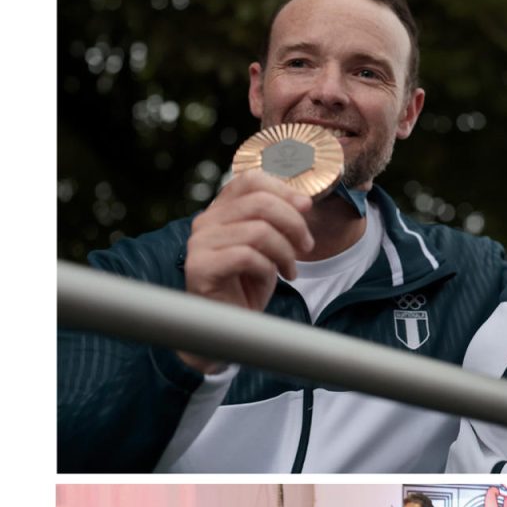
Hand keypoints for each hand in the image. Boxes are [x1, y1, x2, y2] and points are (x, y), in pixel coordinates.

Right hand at [179, 170, 314, 370]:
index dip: (284, 190)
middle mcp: (205, 222)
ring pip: (258, 230)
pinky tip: (275, 279)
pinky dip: (269, 268)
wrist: (230, 326)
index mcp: (220, 210)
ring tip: (291, 269)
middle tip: (306, 246)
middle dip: (293, 223)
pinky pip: (246, 256)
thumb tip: (304, 201)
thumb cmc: (249, 285)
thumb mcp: (269, 247)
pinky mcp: (200, 268)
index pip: (251, 180)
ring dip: (285, 251)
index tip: (307, 208)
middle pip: (259, 203)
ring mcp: (199, 244)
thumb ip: (278, 221)